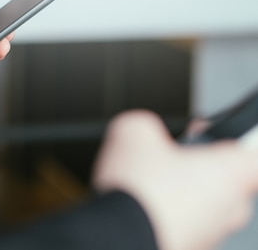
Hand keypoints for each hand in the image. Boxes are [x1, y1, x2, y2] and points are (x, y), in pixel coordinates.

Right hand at [93, 110, 257, 249]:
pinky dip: (164, 217)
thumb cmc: (138, 193)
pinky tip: (137, 208)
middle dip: (196, 168)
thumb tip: (146, 132)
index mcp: (230, 174)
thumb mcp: (134, 131)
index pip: (252, 154)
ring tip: (144, 186)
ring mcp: (211, 235)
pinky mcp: (189, 249)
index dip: (231, 140)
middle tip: (166, 159)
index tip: (208, 136)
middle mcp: (230, 209)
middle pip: (227, 182)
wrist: (119, 238)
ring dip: (178, 195)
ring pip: (203, 208)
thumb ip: (150, 125)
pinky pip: (182, 227)